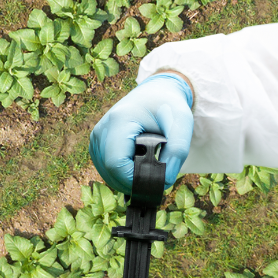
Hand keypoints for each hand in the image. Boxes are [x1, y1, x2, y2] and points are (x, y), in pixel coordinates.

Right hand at [90, 73, 194, 193]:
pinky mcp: (96, 145)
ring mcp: (96, 138)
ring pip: (106, 174)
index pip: (116, 163)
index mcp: (119, 121)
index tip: (157, 180)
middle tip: (157, 179)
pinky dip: (121, 176)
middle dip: (134, 183)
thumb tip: (165, 180)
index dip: (135, 180)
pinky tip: (138, 169)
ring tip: (149, 172)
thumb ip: (178, 150)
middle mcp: (101, 130)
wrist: (154, 94)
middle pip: (109, 172)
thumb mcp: (182, 122)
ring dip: (128, 181)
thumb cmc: (168, 107)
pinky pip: (105, 170)